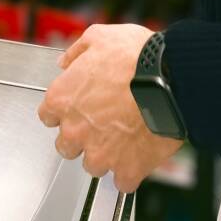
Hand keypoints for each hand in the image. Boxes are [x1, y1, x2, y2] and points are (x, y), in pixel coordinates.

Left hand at [38, 24, 183, 192]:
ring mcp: (100, 151)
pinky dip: (129, 173)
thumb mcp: (98, 37)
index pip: (47, 116)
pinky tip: (136, 159)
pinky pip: (122, 182)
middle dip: (80, 137)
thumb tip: (66, 60)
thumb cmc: (137, 57)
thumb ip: (76, 51)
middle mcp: (75, 128)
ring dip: (104, 156)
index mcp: (61, 99)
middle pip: (66, 146)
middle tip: (100, 126)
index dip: (64, 111)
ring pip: (92, 165)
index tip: (76, 109)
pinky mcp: (128, 167)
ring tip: (121, 140)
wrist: (173, 76)